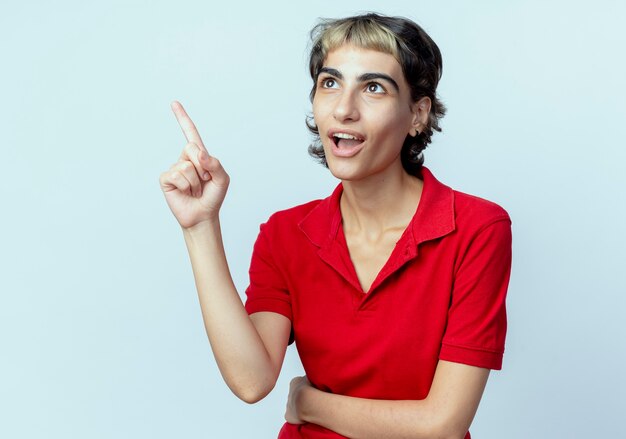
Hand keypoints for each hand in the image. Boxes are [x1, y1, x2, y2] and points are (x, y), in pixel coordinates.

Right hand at [159, 101, 229, 228]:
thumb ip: (215, 164)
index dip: (182, 118)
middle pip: (191, 148)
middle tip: (204, 182)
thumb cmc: (213, 197)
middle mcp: (185, 159)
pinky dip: (185, 186)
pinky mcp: (166, 179)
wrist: (203, 216)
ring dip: (195, 181)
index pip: (190, 133)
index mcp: (199, 156)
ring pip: (186, 166)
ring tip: (196, 190)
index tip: (174, 103)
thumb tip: (199, 154)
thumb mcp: (222, 179)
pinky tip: (186, 192)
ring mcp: (174, 168)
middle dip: (202, 167)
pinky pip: (176, 175)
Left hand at [285, 376, 311, 424]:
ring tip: (311, 409)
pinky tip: (306, 417)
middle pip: (297, 395)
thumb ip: (312, 376)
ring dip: (301, 407)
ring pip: (295, 406)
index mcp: (294, 382)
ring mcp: (288, 404)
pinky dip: (298, 418)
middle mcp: (289, 393)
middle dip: (303, 398)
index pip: (300, 384)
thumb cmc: (312, 388)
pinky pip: (293, 417)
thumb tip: (315, 376)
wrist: (308, 401)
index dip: (307, 388)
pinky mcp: (288, 415)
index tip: (313, 391)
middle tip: (313, 400)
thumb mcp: (313, 376)